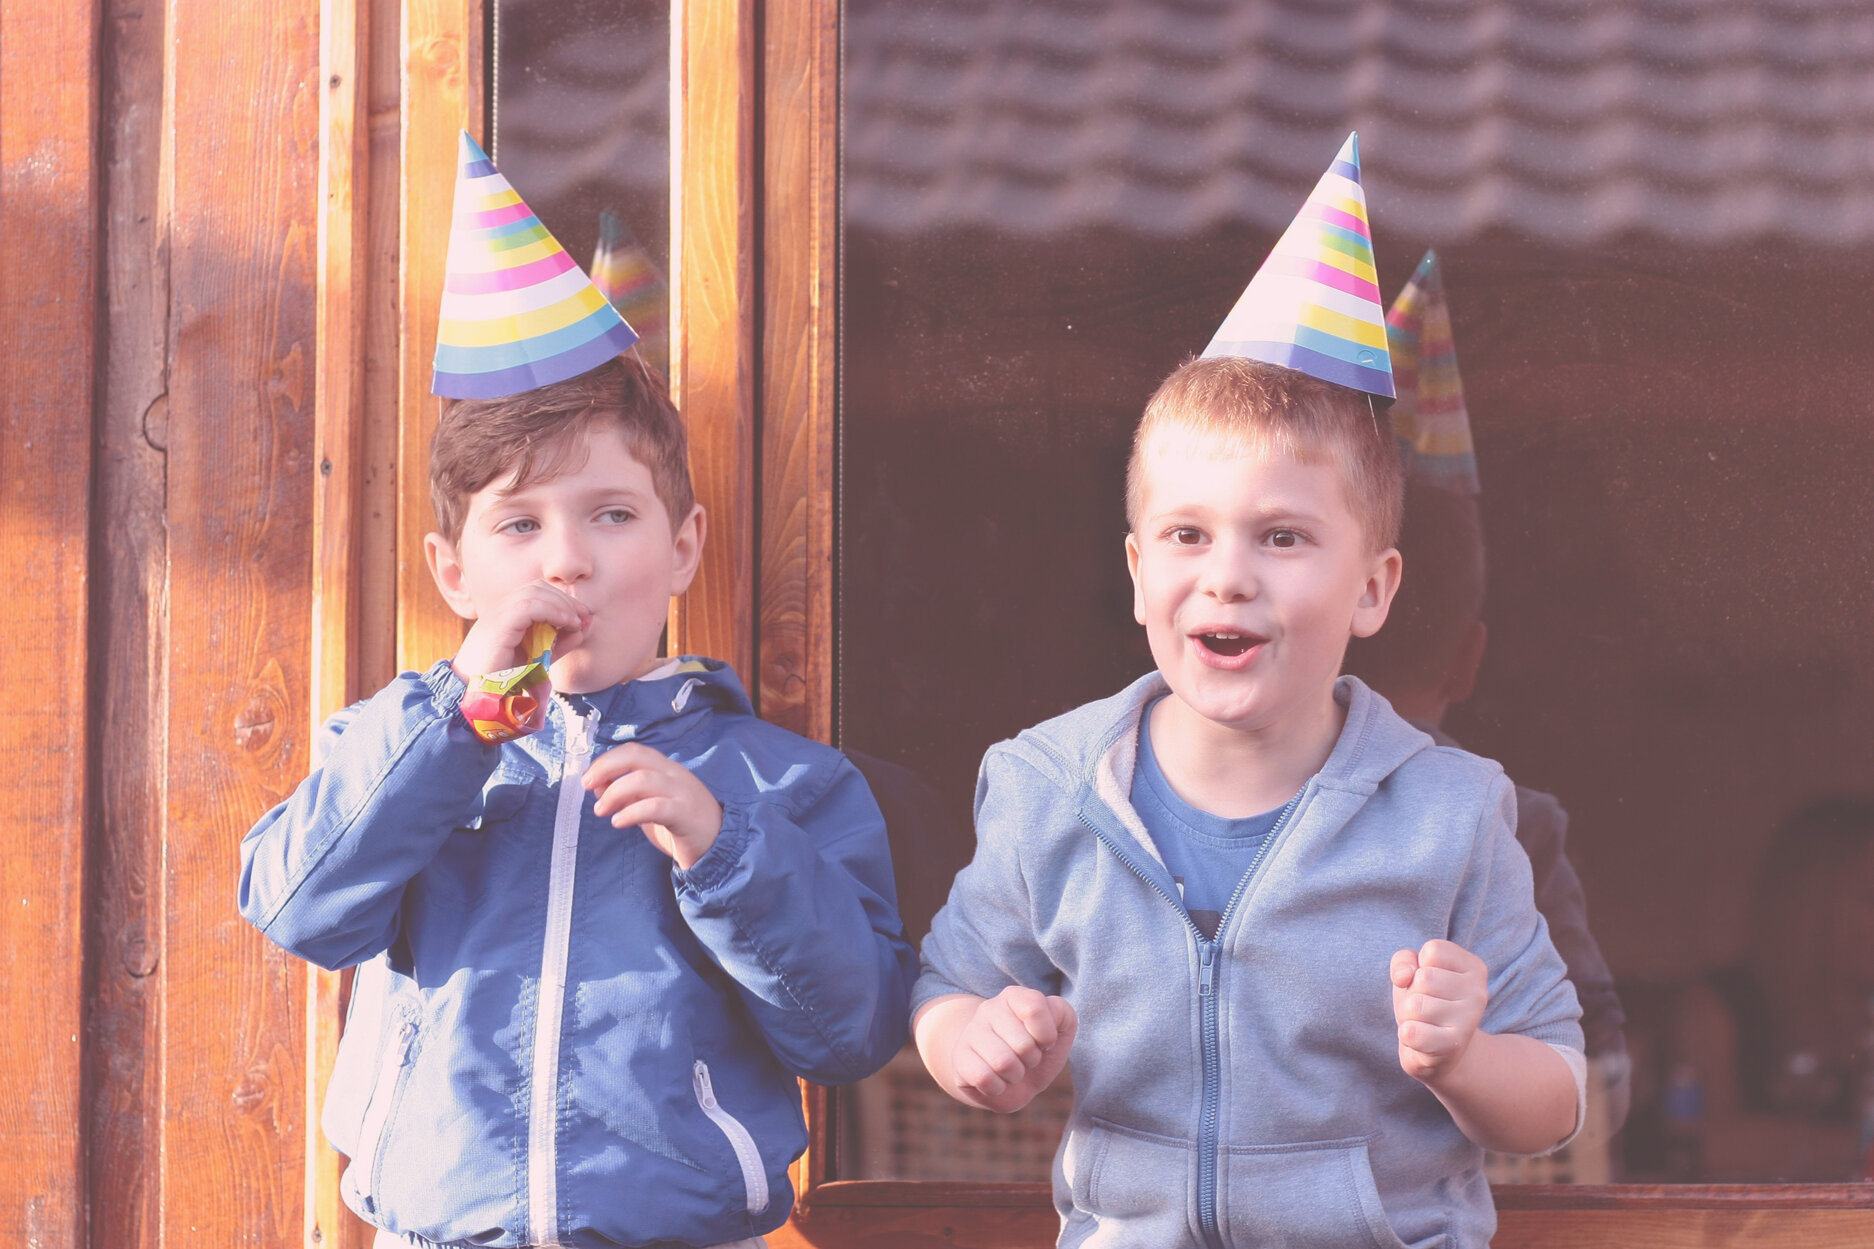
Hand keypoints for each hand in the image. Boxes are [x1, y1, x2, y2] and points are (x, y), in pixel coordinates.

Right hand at [453, 579, 590, 682]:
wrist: (476, 695)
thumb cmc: (504, 679)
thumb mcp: (539, 658)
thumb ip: (558, 643)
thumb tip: (581, 628)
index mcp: (508, 614)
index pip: (538, 591)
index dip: (563, 599)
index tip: (582, 617)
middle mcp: (501, 610)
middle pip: (538, 587)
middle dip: (566, 599)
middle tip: (583, 617)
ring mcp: (497, 616)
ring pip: (534, 592)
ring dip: (561, 604)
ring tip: (575, 622)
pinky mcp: (498, 626)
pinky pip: (528, 606)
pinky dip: (551, 610)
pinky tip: (565, 622)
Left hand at [583, 744, 722, 869]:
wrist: (718, 847)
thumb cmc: (681, 826)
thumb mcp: (649, 806)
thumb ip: (626, 795)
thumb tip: (597, 784)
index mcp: (666, 769)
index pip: (634, 750)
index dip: (607, 760)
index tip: (588, 777)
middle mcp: (675, 775)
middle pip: (637, 756)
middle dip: (606, 767)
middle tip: (587, 785)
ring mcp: (682, 793)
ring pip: (643, 779)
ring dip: (614, 792)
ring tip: (601, 810)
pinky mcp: (685, 815)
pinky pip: (656, 807)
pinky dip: (632, 812)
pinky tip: (618, 822)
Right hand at [951, 986, 1076, 1110]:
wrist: (1009, 1077)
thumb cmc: (1038, 1049)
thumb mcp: (1061, 1029)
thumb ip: (1062, 1015)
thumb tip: (1042, 1028)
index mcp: (1014, 996)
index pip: (1034, 1009)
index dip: (1047, 1036)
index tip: (1044, 1042)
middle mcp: (989, 1009)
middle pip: (1023, 1044)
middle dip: (1032, 1059)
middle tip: (1025, 1057)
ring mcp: (971, 1033)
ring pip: (1003, 1063)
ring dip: (1015, 1075)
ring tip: (1012, 1069)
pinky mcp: (959, 1059)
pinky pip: (984, 1079)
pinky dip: (998, 1087)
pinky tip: (996, 1080)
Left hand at [1391, 939, 1488, 1086]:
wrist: (1439, 1053)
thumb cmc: (1426, 1002)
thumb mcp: (1412, 972)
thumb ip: (1403, 960)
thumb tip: (1404, 977)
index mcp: (1475, 968)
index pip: (1433, 951)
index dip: (1419, 966)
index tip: (1428, 982)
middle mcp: (1478, 993)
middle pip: (1423, 978)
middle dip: (1412, 992)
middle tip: (1425, 1006)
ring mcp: (1468, 1021)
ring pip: (1414, 1005)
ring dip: (1408, 1015)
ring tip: (1424, 1022)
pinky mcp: (1452, 1046)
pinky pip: (1411, 1032)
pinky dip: (1406, 1034)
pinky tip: (1421, 1039)